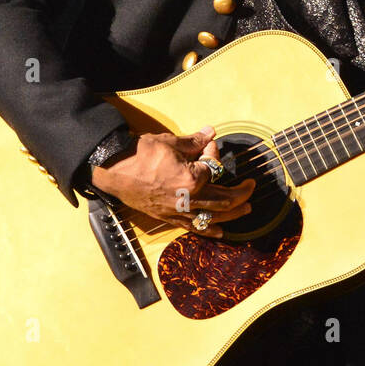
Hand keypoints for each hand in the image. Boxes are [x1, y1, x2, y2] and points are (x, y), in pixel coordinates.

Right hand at [90, 126, 254, 237]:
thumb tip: (211, 133)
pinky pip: (193, 227)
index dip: (213, 155)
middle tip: (251, 187)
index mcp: (190, 179)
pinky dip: (209, 229)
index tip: (209, 145)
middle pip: (222, 199)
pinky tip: (220, 232)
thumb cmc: (139, 155)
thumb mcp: (169, 142)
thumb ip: (194, 141)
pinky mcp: (168, 217)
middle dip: (240, 193)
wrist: (113, 170)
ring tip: (246, 209)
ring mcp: (178, 210)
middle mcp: (187, 199)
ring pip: (212, 216)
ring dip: (233, 213)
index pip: (212, 168)